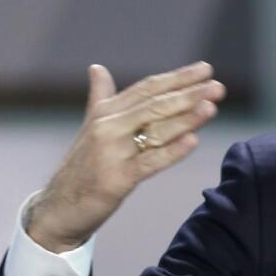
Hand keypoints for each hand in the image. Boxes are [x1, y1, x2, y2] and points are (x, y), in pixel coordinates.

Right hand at [26, 62, 225, 252]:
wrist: (58, 208)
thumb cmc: (81, 167)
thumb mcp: (91, 129)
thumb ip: (100, 98)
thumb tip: (97, 68)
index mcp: (105, 112)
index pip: (147, 88)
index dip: (177, 77)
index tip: (206, 69)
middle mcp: (108, 127)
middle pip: (155, 105)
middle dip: (189, 94)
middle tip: (218, 86)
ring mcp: (111, 152)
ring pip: (155, 130)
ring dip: (186, 118)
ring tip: (211, 106)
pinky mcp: (115, 179)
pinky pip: (149, 162)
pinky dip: (172, 152)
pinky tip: (193, 142)